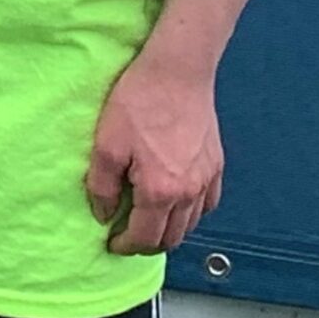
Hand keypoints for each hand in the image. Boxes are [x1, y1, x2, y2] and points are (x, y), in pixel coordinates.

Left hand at [86, 52, 224, 255]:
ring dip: (170, 230)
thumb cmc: (139, 102)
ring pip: (192, 224)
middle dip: (148, 244)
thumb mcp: (107, 143)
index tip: (113, 243)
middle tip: (129, 236)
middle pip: (171, 238)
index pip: (144, 238)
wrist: (176, 71)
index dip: (125, 246)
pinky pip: (208, 203)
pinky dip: (193, 213)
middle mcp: (188, 192)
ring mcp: (206, 179)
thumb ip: (103, 186)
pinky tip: (178, 203)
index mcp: (159, 191)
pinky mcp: (215, 164)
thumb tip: (104, 215)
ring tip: (150, 220)